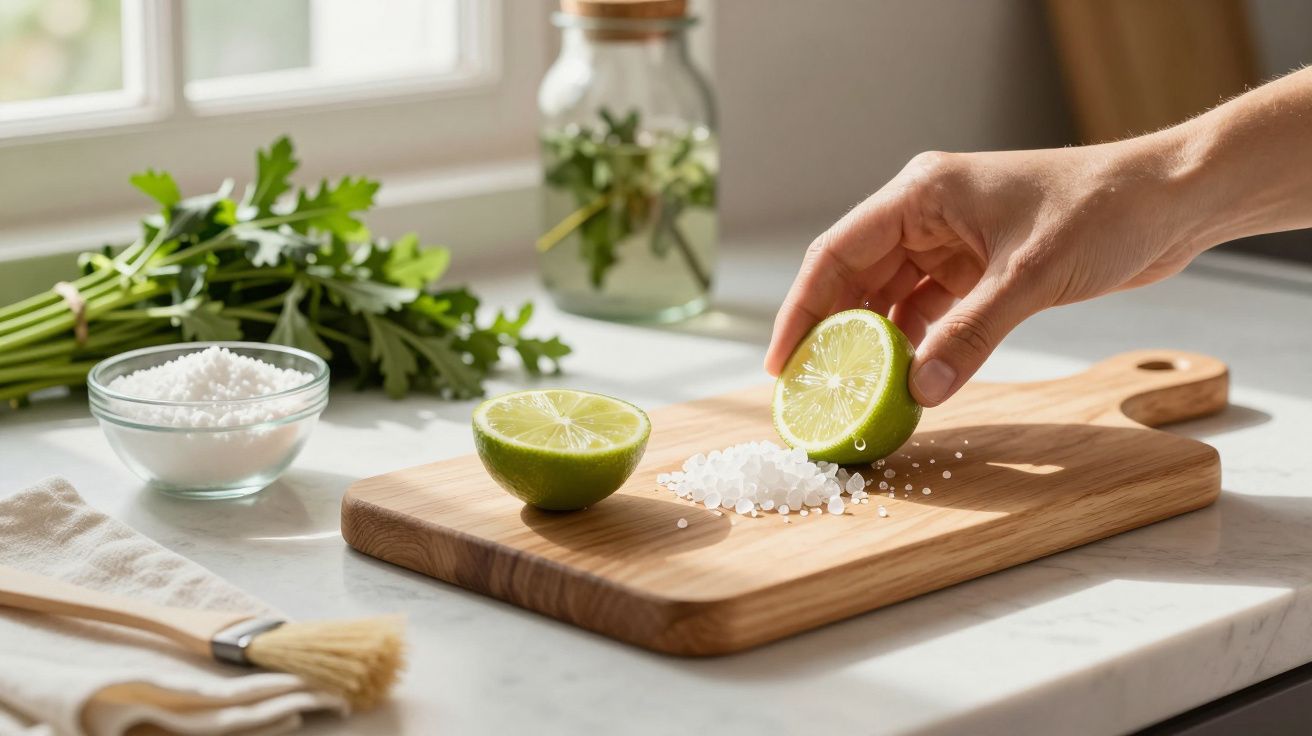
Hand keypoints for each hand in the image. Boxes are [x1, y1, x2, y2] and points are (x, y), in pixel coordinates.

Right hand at [765, 141, 1210, 406]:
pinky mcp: (980, 268)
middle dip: (833, 332)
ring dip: (877, 344)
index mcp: (922, 194)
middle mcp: (927, 215)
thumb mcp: (1029, 276)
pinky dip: (918, 345)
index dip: (802, 308)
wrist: (1171, 200)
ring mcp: (953, 243)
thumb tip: (922, 390)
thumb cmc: (1103, 210)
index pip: (838, 253)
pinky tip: (909, 378)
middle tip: (812, 388)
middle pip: (856, 279)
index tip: (782, 359)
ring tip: (856, 392)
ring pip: (892, 299)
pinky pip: (930, 311)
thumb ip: (971, 335)